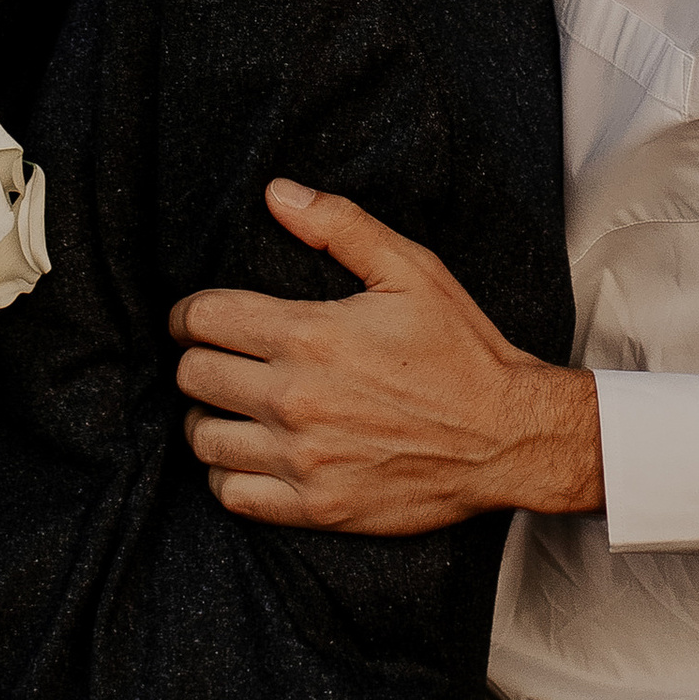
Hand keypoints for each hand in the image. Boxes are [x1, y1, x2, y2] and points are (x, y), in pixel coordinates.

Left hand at [171, 180, 600, 532]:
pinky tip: (252, 455)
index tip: (200, 318)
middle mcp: (296, 398)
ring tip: (232, 408)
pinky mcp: (315, 506)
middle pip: (194, 377)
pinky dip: (229, 475)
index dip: (190, 314)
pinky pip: (231, 495)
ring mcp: (302, 458)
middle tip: (222, 359)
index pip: (204, 320)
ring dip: (210, 418)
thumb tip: (277, 193)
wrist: (508, 439)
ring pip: (203, 438)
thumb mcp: (412, 271)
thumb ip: (340, 226)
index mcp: (310, 335)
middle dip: (198, 360)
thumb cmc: (461, 352)